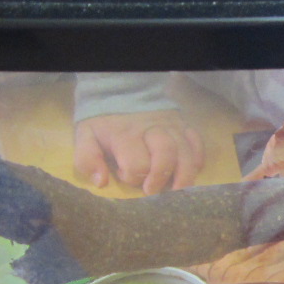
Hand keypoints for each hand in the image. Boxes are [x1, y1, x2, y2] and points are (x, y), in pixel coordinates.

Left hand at [73, 111, 203, 192]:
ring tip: (176, 190)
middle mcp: (153, 131)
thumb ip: (87, 159)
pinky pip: (198, 145)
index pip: (136, 165)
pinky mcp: (184, 126)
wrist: (122, 92)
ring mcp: (172, 128)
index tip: (124, 175)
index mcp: (126, 135)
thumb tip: (101, 182)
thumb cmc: (104, 121)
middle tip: (151, 191)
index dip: (131, 177)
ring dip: (184, 177)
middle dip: (160, 178)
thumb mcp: (86, 136)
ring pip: (187, 154)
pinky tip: (189, 171)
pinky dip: (197, 161)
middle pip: (166, 156)